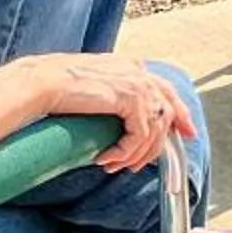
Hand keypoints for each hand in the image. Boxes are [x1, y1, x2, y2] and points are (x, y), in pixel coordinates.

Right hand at [27, 55, 198, 173]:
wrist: (43, 82)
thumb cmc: (58, 86)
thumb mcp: (94, 87)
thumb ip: (113, 96)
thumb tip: (122, 120)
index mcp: (131, 66)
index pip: (166, 90)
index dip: (180, 112)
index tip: (188, 132)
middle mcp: (138, 72)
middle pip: (168, 110)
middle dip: (164, 141)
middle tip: (144, 165)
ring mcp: (137, 84)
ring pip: (154, 130)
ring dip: (134, 155)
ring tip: (114, 166)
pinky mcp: (130, 99)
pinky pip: (139, 136)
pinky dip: (124, 153)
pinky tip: (106, 159)